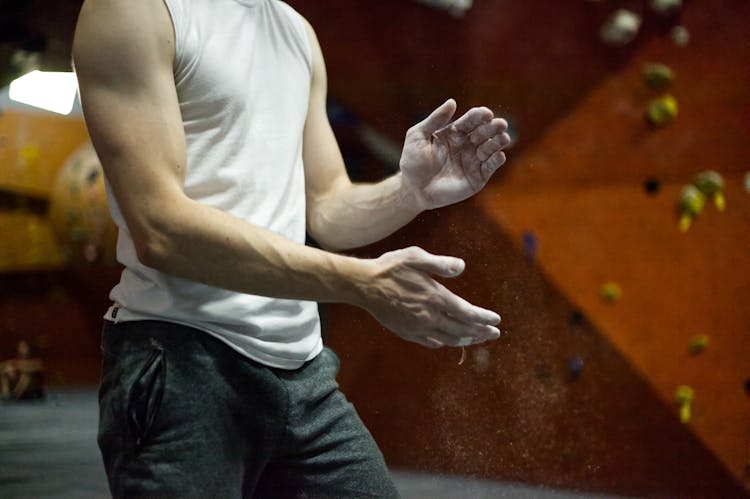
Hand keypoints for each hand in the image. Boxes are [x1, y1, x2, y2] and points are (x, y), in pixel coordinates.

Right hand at [362, 246, 500, 347]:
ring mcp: (418, 327)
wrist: (365, 285)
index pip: (467, 312)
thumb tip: (462, 267)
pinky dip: (443, 343)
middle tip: (494, 334)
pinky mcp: (407, 332)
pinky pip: (430, 342)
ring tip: (477, 339)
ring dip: (466, 340)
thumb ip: (441, 264)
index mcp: (435, 297)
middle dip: (480, 332)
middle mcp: (429, 316)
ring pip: (448, 339)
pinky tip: (447, 342)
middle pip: (461, 329)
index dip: (483, 318)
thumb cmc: (391, 268)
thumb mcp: (417, 257)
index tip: (496, 321)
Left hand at [400, 99, 510, 210]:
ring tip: (503, 138)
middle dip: (493, 128)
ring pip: (491, 148)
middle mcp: (466, 145)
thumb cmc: (413, 162)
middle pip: (484, 133)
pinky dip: (496, 161)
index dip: (479, 116)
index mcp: (454, 133)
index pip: (470, 121)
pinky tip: (499, 155)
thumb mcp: (418, 136)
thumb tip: (452, 101)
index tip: (486, 114)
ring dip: (498, 142)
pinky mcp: (477, 178)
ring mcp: (473, 161)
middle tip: (500, 124)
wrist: (413, 189)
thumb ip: (435, 119)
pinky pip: (490, 167)